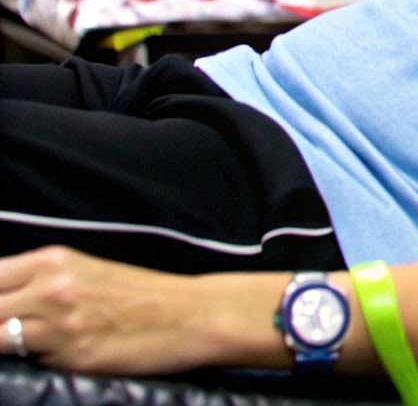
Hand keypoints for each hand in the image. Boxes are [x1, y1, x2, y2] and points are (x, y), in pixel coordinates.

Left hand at [0, 246, 268, 374]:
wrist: (193, 314)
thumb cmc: (144, 295)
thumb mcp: (85, 273)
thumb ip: (39, 283)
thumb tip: (4, 303)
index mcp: (53, 260)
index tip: (0, 310)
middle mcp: (51, 287)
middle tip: (7, 331)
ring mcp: (60, 322)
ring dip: (3, 341)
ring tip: (17, 344)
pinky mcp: (73, 354)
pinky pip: (26, 362)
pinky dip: (27, 361)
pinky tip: (41, 358)